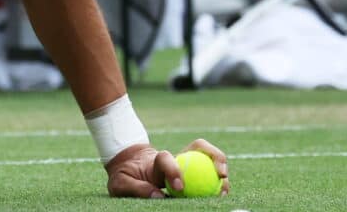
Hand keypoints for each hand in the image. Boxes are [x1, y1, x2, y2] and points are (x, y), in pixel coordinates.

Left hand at [105, 140, 228, 198]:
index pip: (166, 159)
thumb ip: (137, 189)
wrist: (129, 166)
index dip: (174, 170)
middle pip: (197, 149)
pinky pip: (210, 170)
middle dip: (213, 159)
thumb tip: (159, 196)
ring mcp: (186, 163)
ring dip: (221, 166)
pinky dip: (220, 177)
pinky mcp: (193, 170)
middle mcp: (175, 158)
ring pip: (208, 157)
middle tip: (221, 176)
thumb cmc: (124, 175)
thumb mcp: (120, 183)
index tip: (178, 187)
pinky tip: (224, 189)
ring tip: (226, 186)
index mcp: (155, 160)